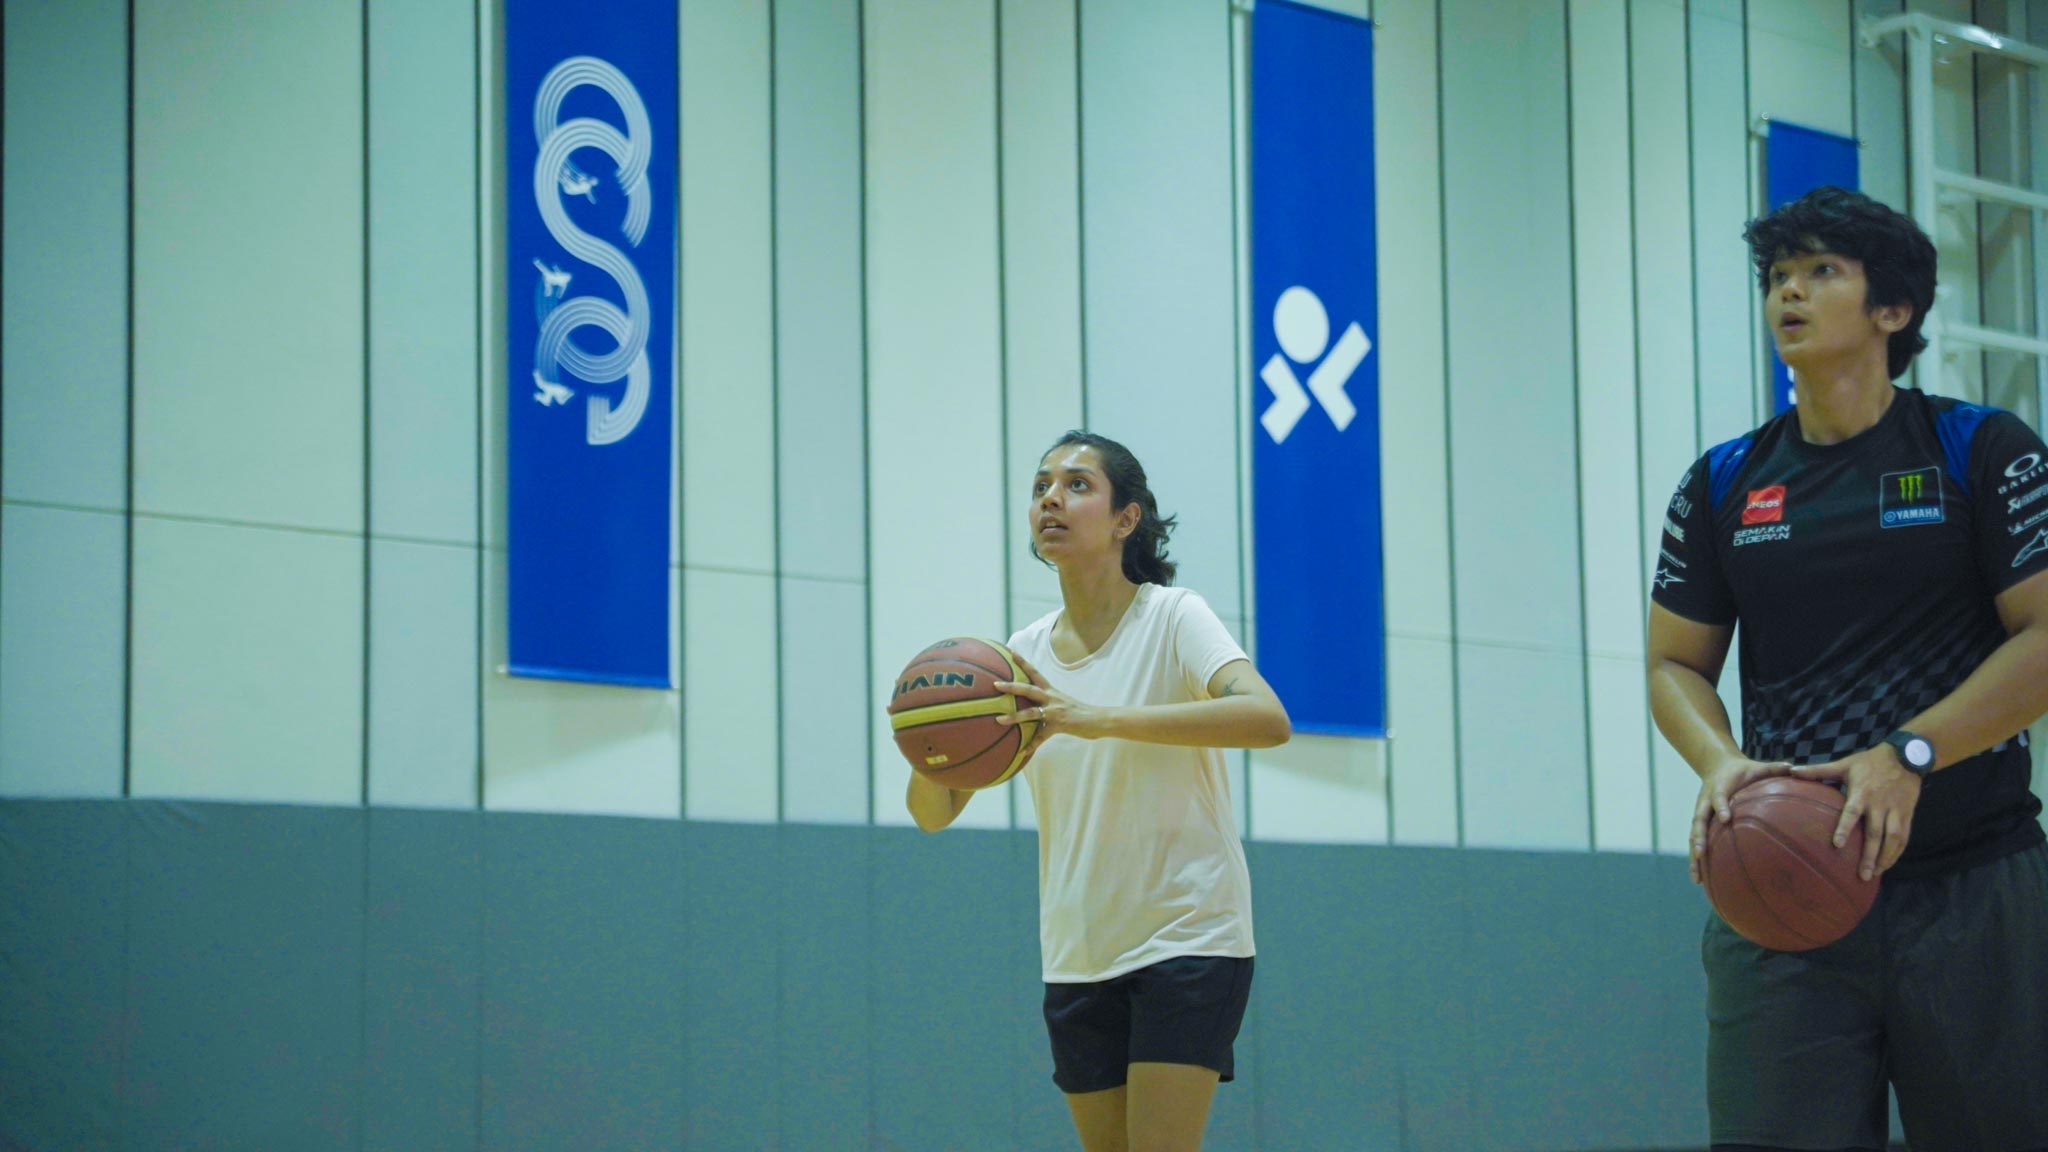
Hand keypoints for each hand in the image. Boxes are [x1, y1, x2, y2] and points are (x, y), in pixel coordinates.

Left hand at [993, 652, 1109, 743]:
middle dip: (1011, 686)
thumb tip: (1035, 706)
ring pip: (1031, 712)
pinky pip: (1042, 736)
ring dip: (1014, 717)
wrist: (1099, 719)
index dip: (1022, 662)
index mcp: (1051, 691)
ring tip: (999, 720)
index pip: (1034, 672)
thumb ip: (1048, 702)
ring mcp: (1055, 711)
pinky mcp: (1059, 725)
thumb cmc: (1080, 712)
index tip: (1010, 652)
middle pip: (1028, 689)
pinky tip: (1022, 752)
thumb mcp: (1062, 702)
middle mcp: (1051, 698)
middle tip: (995, 684)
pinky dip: (1032, 745)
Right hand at [1690, 756, 1793, 883]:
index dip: (1720, 806)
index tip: (1725, 818)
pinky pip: (1696, 843)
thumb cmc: (1742, 770)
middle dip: (1699, 837)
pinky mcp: (1701, 824)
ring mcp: (1701, 814)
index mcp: (1719, 787)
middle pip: (1698, 821)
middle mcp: (1705, 802)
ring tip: (1697, 877)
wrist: (1716, 766)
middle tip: (1701, 852)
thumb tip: (1794, 768)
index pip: (1718, 797)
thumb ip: (1774, 768)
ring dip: (1694, 855)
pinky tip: (1699, 881)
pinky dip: (1696, 861)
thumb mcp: (1757, 766)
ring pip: (1694, 836)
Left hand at [1792, 746, 1922, 880]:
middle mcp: (1880, 805)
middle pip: (1875, 834)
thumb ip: (1818, 770)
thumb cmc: (1869, 762)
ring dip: (1884, 858)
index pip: (1852, 813)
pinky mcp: (1907, 814)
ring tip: (1874, 874)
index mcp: (1862, 793)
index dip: (1845, 828)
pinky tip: (1887, 865)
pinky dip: (1897, 853)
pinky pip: (1905, 837)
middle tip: (1861, 875)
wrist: (1906, 757)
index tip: (1837, 845)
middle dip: (1868, 855)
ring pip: (1893, 839)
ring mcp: (1896, 811)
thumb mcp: (1844, 764)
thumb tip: (1792, 770)